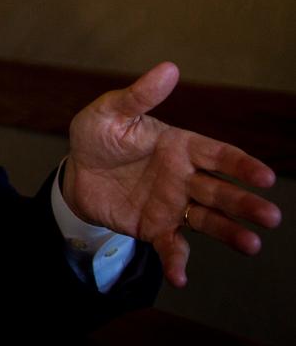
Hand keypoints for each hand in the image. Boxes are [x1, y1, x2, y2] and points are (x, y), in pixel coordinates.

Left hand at [62, 62, 279, 287]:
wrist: (75, 171)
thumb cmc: (97, 135)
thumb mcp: (111, 112)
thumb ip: (139, 96)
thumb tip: (169, 68)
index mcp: (181, 146)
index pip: (219, 155)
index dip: (242, 165)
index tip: (266, 177)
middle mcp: (185, 177)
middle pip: (221, 191)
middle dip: (245, 203)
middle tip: (270, 217)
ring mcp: (173, 205)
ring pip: (208, 221)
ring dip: (230, 233)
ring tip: (252, 245)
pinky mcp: (155, 228)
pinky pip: (171, 246)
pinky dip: (177, 262)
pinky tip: (181, 278)